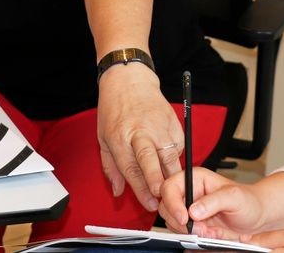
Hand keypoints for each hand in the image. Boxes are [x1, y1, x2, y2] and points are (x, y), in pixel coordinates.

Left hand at [96, 63, 183, 210]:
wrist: (130, 80)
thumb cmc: (114, 109)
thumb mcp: (103, 138)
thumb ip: (111, 167)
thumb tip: (118, 192)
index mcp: (120, 137)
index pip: (131, 168)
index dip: (141, 189)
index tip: (149, 203)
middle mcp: (140, 132)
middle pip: (151, 160)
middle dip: (157, 182)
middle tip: (162, 198)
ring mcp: (159, 127)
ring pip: (171, 157)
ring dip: (172, 176)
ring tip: (173, 190)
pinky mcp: (174, 124)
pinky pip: (179, 149)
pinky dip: (176, 160)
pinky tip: (170, 164)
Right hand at [158, 167, 263, 238]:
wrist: (257, 217)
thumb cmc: (249, 201)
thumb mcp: (234, 198)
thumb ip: (214, 201)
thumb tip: (193, 210)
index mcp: (195, 179)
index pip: (170, 187)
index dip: (172, 203)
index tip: (184, 218)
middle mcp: (189, 192)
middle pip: (166, 207)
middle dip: (182, 222)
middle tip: (201, 229)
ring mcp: (189, 209)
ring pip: (173, 222)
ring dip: (190, 232)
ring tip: (210, 231)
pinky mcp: (193, 224)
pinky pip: (184, 233)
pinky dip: (196, 238)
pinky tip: (211, 234)